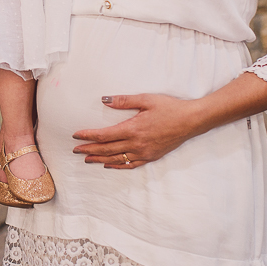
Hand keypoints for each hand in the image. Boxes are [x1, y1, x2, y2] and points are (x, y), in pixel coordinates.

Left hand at [72, 93, 201, 167]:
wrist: (191, 121)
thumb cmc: (170, 107)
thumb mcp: (146, 99)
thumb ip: (123, 100)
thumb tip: (104, 100)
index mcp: (133, 129)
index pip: (104, 135)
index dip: (88, 136)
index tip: (76, 135)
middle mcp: (137, 144)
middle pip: (107, 149)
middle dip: (89, 150)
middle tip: (75, 150)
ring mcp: (144, 152)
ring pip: (117, 159)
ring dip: (100, 159)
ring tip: (87, 159)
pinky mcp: (151, 157)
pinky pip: (131, 165)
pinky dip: (117, 166)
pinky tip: (109, 165)